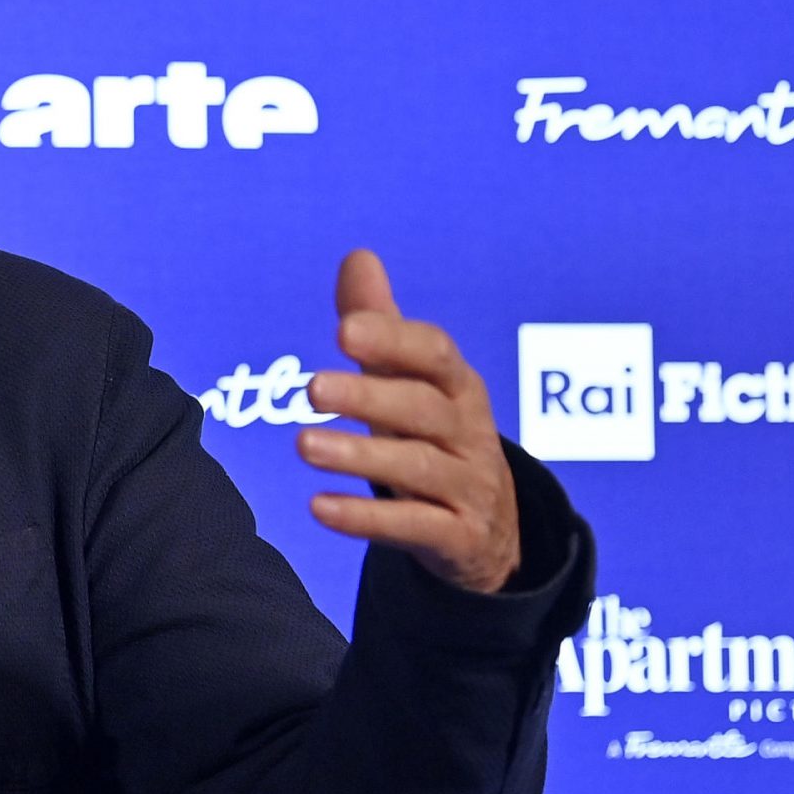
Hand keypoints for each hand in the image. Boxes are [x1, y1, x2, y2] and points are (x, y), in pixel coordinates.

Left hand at [294, 250, 520, 592]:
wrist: (490, 532)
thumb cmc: (435, 439)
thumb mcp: (413, 385)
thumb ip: (382, 328)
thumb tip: (358, 257)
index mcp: (459, 386)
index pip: (435, 354)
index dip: (393, 339)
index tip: (343, 329)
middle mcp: (470, 433)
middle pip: (423, 409)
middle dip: (369, 395)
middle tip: (310, 388)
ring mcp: (468, 487)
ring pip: (417, 468)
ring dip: (359, 456)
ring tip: (304, 445)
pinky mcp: (457, 536)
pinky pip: (413, 526)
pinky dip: (366, 518)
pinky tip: (319, 507)